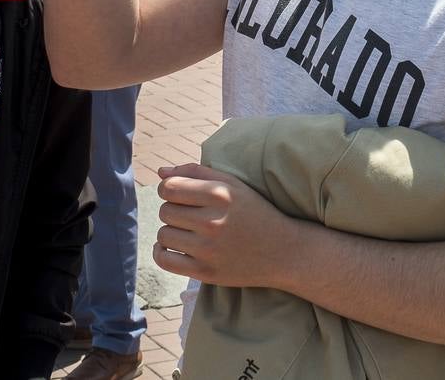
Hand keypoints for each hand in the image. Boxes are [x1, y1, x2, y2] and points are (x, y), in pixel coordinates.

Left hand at [153, 163, 293, 287]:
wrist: (284, 252)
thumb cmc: (255, 212)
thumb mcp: (234, 185)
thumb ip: (197, 173)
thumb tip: (160, 172)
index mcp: (220, 195)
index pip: (168, 188)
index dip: (169, 189)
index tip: (180, 195)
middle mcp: (213, 221)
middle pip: (165, 211)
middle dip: (174, 210)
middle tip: (192, 215)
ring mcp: (208, 249)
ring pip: (163, 234)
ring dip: (171, 231)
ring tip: (189, 231)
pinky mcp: (205, 272)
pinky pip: (164, 260)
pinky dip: (162, 252)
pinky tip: (174, 247)